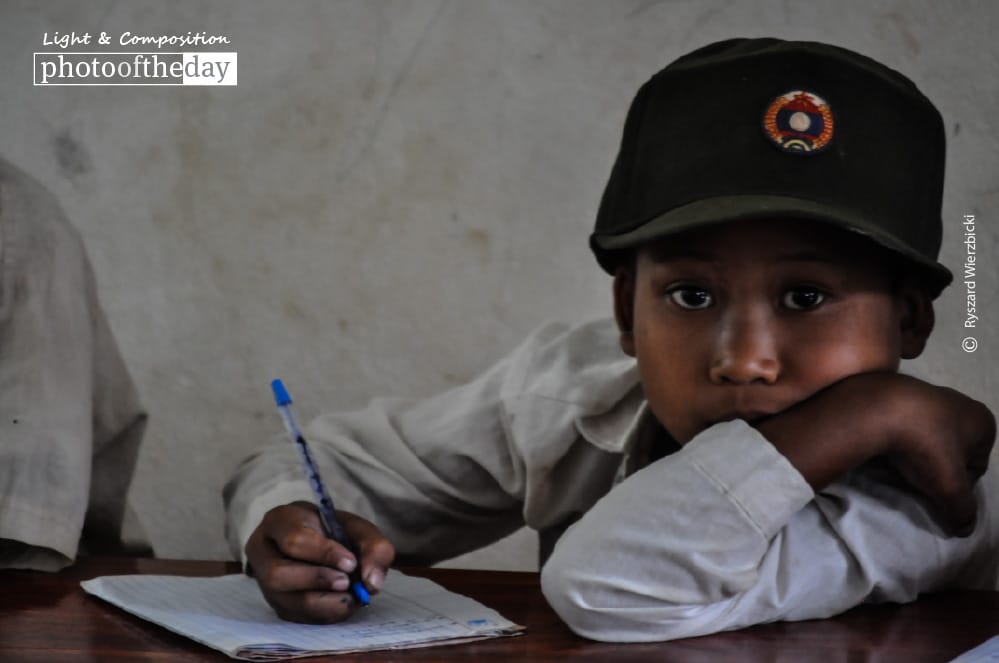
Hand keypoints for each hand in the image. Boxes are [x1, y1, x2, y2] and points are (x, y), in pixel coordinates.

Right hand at [244, 501, 394, 622]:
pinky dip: (323, 614)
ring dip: (322, 603)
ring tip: (349, 594)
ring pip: (284, 600)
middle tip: (347, 582)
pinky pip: (295, 616)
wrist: (319, 544)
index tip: (351, 563)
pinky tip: (342, 604)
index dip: (324, 554)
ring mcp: (263, 582)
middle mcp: (261, 552)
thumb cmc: (334, 531)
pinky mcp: (274, 604)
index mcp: (279, 521)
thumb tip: (372, 584)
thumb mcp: (358, 528)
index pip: (294, 540)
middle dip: (317, 581)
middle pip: (278, 574)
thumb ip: (373, 547)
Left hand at [757, 373, 994, 536]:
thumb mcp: (948, 486)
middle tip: (916, 476)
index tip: (936, 486)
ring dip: (916, 451)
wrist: (875, 408)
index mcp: (982, 421)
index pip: (976, 466)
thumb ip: (961, 509)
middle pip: (951, 450)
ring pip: (927, 436)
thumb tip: (965, 529)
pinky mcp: (898, 392)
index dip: (956, 482)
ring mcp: (928, 393)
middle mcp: (960, 402)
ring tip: (899, 460)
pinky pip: (904, 423)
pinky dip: (898, 435)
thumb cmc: (924, 445)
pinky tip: (886, 444)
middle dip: (935, 465)